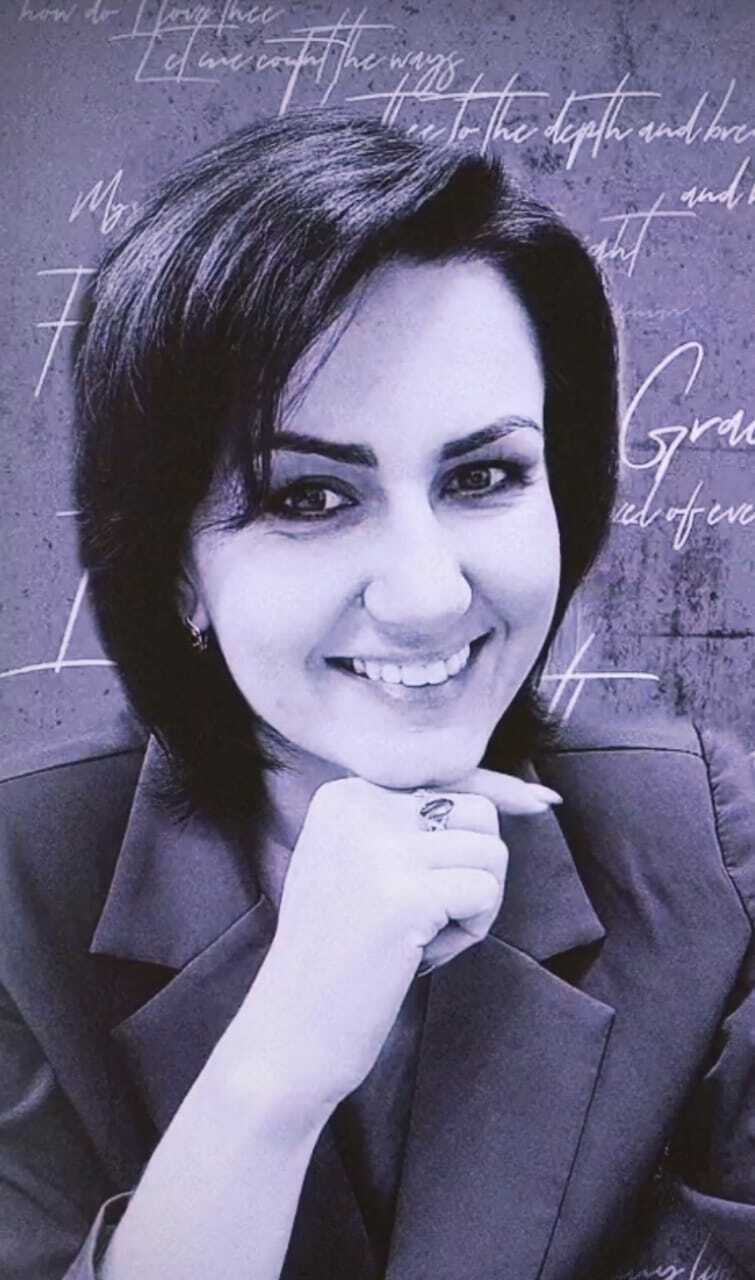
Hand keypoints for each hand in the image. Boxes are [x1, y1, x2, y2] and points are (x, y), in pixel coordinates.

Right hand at [248, 770, 559, 1109]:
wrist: (293, 1030)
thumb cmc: (342, 953)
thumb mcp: (365, 863)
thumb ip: (421, 825)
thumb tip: (533, 798)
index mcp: (346, 794)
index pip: (449, 776)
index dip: (494, 800)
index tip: (540, 803)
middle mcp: (359, 807)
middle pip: (478, 812)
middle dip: (472, 868)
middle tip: (425, 914)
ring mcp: (380, 848)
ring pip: (490, 852)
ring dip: (473, 903)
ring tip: (420, 935)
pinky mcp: (405, 894)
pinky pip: (486, 892)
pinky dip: (471, 929)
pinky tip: (423, 953)